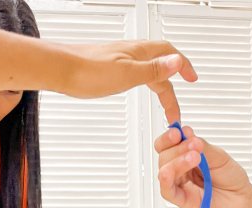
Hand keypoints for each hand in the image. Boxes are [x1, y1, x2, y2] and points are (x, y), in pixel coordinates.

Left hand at [64, 41, 196, 121]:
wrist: (58, 70)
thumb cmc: (87, 71)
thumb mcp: (128, 74)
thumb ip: (154, 70)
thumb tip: (177, 63)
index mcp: (140, 52)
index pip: (170, 54)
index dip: (184, 66)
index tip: (192, 79)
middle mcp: (132, 54)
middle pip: (161, 67)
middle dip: (172, 89)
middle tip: (175, 110)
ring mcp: (120, 60)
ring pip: (148, 72)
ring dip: (160, 88)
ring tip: (163, 106)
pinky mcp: (109, 69)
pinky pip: (136, 75)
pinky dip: (145, 84)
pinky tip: (139, 90)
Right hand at [154, 126, 251, 207]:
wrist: (242, 198)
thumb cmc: (231, 177)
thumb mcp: (219, 156)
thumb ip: (201, 146)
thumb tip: (186, 132)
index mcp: (186, 154)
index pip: (169, 142)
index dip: (170, 135)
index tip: (178, 130)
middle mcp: (180, 167)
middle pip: (164, 154)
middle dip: (178, 147)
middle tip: (195, 145)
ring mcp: (180, 183)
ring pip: (165, 170)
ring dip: (177, 161)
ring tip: (195, 157)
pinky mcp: (181, 199)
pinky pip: (167, 190)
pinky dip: (167, 179)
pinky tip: (172, 171)